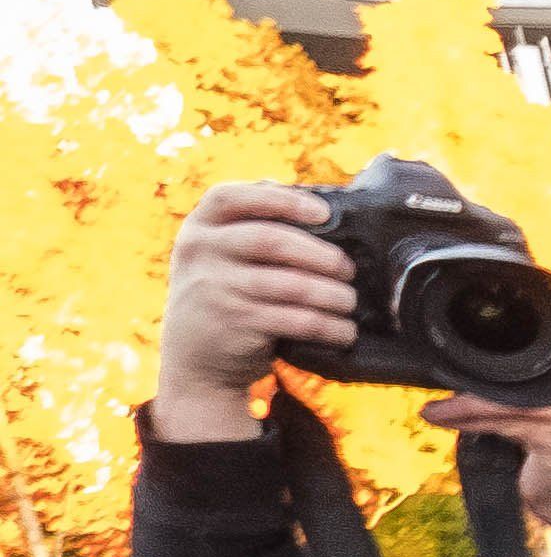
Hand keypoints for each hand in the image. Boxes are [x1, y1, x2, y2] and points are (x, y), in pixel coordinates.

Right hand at [155, 184, 352, 440]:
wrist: (195, 359)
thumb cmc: (225, 295)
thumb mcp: (219, 256)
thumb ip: (249, 228)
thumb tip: (316, 202)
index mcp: (199, 227)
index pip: (230, 197)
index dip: (281, 199)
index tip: (323, 213)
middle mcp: (201, 252)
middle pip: (270, 240)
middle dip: (321, 254)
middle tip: (348, 269)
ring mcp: (216, 288)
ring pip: (291, 284)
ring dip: (332, 294)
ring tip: (349, 301)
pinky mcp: (237, 323)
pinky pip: (297, 320)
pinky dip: (329, 326)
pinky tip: (344, 331)